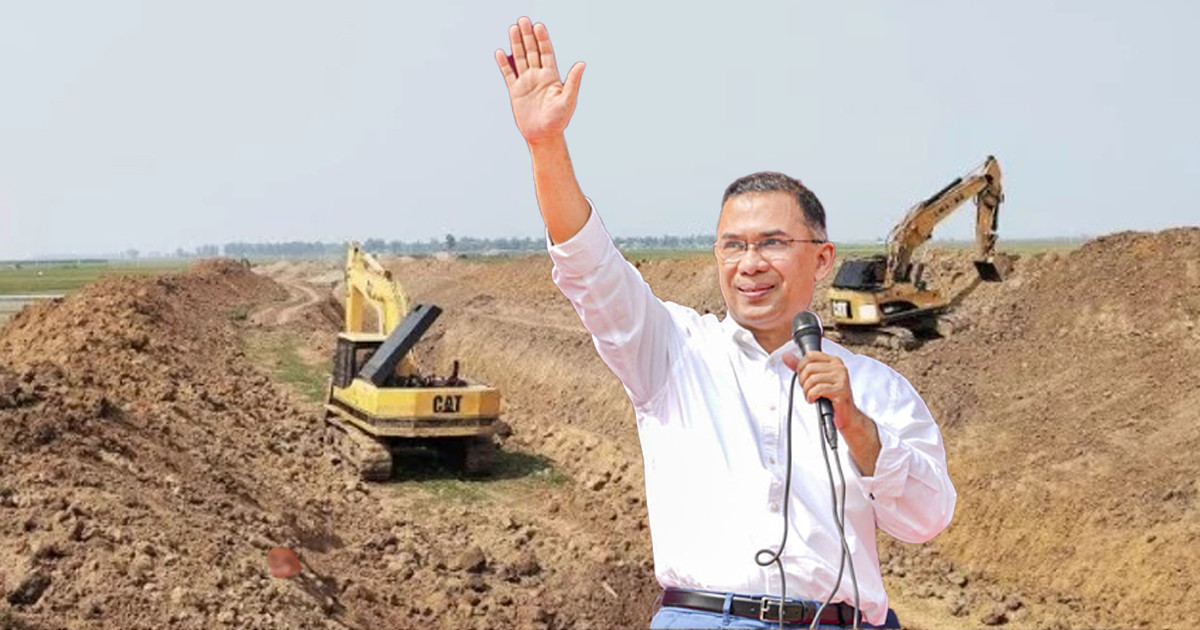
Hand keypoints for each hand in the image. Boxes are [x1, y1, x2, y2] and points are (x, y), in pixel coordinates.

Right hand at [494, 17, 585, 145]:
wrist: (544, 136)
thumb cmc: (559, 120)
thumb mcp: (568, 99)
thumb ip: (573, 81)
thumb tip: (581, 64)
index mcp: (552, 76)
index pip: (546, 53)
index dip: (542, 39)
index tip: (538, 26)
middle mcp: (538, 76)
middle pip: (532, 51)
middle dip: (527, 36)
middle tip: (523, 20)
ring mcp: (526, 83)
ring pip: (520, 59)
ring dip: (516, 44)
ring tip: (512, 28)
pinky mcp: (515, 91)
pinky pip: (509, 74)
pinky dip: (504, 64)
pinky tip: (501, 52)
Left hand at [784, 350, 882, 474]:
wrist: (846, 414)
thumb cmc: (831, 396)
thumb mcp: (815, 378)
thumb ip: (801, 367)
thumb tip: (786, 356)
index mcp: (834, 361)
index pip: (811, 355)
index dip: (801, 367)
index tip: (803, 377)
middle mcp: (839, 367)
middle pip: (809, 368)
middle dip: (803, 381)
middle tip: (806, 389)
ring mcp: (841, 378)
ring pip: (812, 379)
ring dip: (806, 391)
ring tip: (810, 396)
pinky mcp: (840, 390)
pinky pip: (817, 390)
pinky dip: (811, 396)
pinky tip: (813, 400)